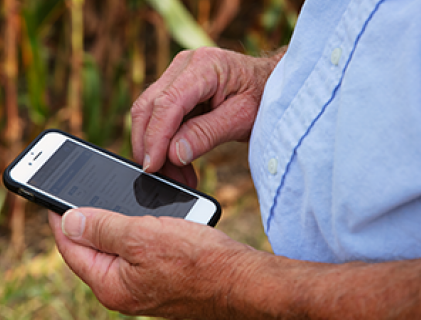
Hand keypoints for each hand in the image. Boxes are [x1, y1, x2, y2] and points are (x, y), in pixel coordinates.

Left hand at [48, 209, 257, 318]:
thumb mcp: (142, 237)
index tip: (48, 193)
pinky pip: (136, 250)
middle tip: (76, 189)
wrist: (245, 282)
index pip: (70, 247)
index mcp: (110, 284)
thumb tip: (67, 221)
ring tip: (105, 195)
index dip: (58, 217)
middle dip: (82, 218)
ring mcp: (142, 285)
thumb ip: (102, 228)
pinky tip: (139, 211)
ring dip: (110, 221)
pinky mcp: (160, 277)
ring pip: (115, 247)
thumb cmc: (199, 261)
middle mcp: (122, 290)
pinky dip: (133, 229)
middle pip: (89, 248)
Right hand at [131, 47, 282, 183]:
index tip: (152, 166)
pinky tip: (178, 165)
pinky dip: (163, 144)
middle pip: (148, 107)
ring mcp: (177, 74)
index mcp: (205, 66)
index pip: (167, 103)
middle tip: (162, 178)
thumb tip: (173, 154)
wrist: (272, 84)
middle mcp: (185, 65)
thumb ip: (206, 134)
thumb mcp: (241, 119)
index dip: (156, 137)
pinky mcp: (174, 88)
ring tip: (178, 177)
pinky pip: (158, 117)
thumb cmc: (264, 98)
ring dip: (156, 149)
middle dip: (149, 147)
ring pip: (148, 114)